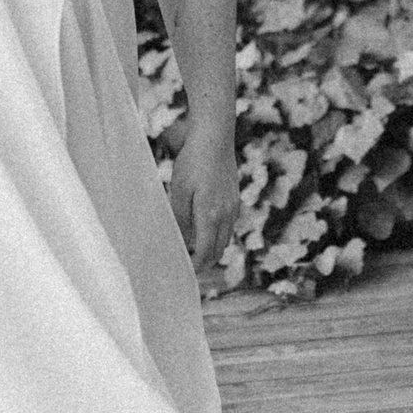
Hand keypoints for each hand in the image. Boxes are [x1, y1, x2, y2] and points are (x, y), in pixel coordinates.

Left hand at [168, 122, 238, 275]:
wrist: (215, 138)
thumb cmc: (192, 163)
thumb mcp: (178, 191)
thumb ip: (180, 219)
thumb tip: (182, 241)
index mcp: (210, 215)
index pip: (205, 252)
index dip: (196, 266)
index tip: (186, 273)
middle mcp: (226, 215)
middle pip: (218, 250)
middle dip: (205, 262)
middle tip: (188, 267)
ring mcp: (233, 207)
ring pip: (225, 239)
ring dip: (212, 249)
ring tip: (194, 252)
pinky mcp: (234, 199)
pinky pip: (228, 226)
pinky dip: (218, 235)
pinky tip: (205, 230)